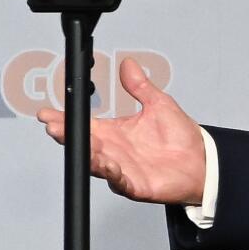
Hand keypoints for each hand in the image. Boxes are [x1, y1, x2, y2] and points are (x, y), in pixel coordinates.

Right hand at [37, 57, 206, 205]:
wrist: (203, 162)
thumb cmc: (180, 138)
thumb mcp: (159, 105)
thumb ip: (140, 86)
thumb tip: (128, 64)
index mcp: (114, 132)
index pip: (82, 124)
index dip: (63, 119)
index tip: (45, 112)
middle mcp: (113, 151)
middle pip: (83, 144)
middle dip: (66, 135)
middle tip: (52, 126)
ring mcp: (122, 170)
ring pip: (96, 163)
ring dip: (84, 153)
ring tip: (73, 141)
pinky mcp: (135, 185)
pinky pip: (120, 181)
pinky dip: (111, 173)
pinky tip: (106, 164)